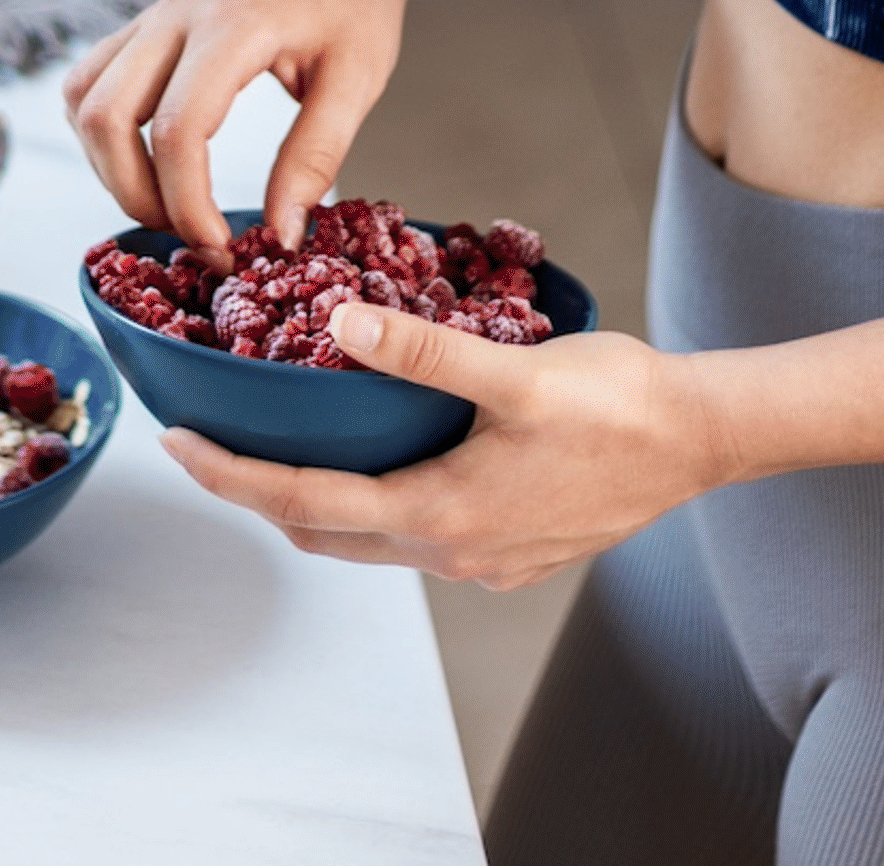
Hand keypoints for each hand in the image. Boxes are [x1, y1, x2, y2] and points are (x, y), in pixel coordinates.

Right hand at [62, 0, 419, 254]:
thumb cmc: (355, 3)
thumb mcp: (358, 81)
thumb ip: (315, 158)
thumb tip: (279, 235)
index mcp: (234, 26)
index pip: (178, 129)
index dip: (188, 204)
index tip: (224, 247)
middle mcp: (177, 15)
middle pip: (105, 116)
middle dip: (134, 194)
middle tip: (190, 233)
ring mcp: (153, 15)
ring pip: (82, 99)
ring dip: (109, 166)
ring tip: (168, 202)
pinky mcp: (147, 23)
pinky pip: (90, 80)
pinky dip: (102, 131)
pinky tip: (149, 159)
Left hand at [163, 305, 728, 588]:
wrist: (705, 441)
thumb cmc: (620, 402)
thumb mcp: (516, 369)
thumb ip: (422, 352)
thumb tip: (339, 322)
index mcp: (442, 514)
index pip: (306, 501)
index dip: (233, 478)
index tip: (178, 446)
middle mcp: (454, 553)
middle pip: (326, 532)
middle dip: (259, 493)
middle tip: (207, 446)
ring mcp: (487, 561)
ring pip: (372, 539)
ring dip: (317, 500)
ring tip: (276, 445)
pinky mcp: (514, 551)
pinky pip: (418, 537)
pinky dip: (374, 504)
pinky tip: (377, 458)